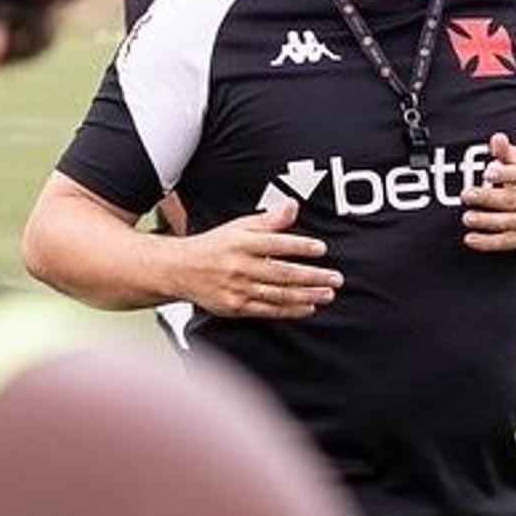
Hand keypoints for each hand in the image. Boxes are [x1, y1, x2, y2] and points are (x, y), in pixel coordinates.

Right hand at [182, 189, 340, 319]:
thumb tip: (293, 205)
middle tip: (335, 277)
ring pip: (278, 294)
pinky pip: (268, 310)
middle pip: (281, 272)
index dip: (299, 246)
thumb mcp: (239, 226)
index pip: (275, 244)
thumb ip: (269, 219)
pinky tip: (308, 307)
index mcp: (241, 242)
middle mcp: (240, 266)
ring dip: (306, 295)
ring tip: (328, 293)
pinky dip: (290, 310)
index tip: (321, 248)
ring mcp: (238, 288)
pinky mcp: (236, 307)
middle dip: (312, 276)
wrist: (181, 270)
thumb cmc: (216, 246)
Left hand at [459, 134, 515, 252]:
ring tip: (467, 218)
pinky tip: (470, 239)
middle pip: (513, 201)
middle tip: (466, 195)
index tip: (488, 172)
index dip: (507, 174)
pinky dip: (488, 243)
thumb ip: (508, 153)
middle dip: (488, 199)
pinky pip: (507, 243)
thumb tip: (497, 139)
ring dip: (486, 222)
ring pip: (509, 223)